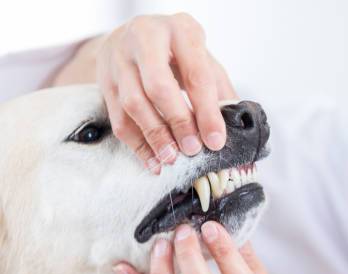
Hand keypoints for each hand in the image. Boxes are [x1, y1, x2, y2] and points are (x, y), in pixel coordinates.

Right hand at [51, 14, 236, 172]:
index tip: (216, 141)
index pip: (196, 75)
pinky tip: (153, 160)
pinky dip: (137, 144)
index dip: (207, 111)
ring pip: (133, 103)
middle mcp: (145, 38)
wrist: (134, 34)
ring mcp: (119, 58)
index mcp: (180, 30)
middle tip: (192, 149)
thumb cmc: (177, 51)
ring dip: (155, 136)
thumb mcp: (203, 59)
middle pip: (159, 86)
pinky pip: (118, 118)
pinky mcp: (104, 79)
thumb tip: (234, 129)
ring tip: (172, 158)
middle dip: (178, 122)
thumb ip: (219, 90)